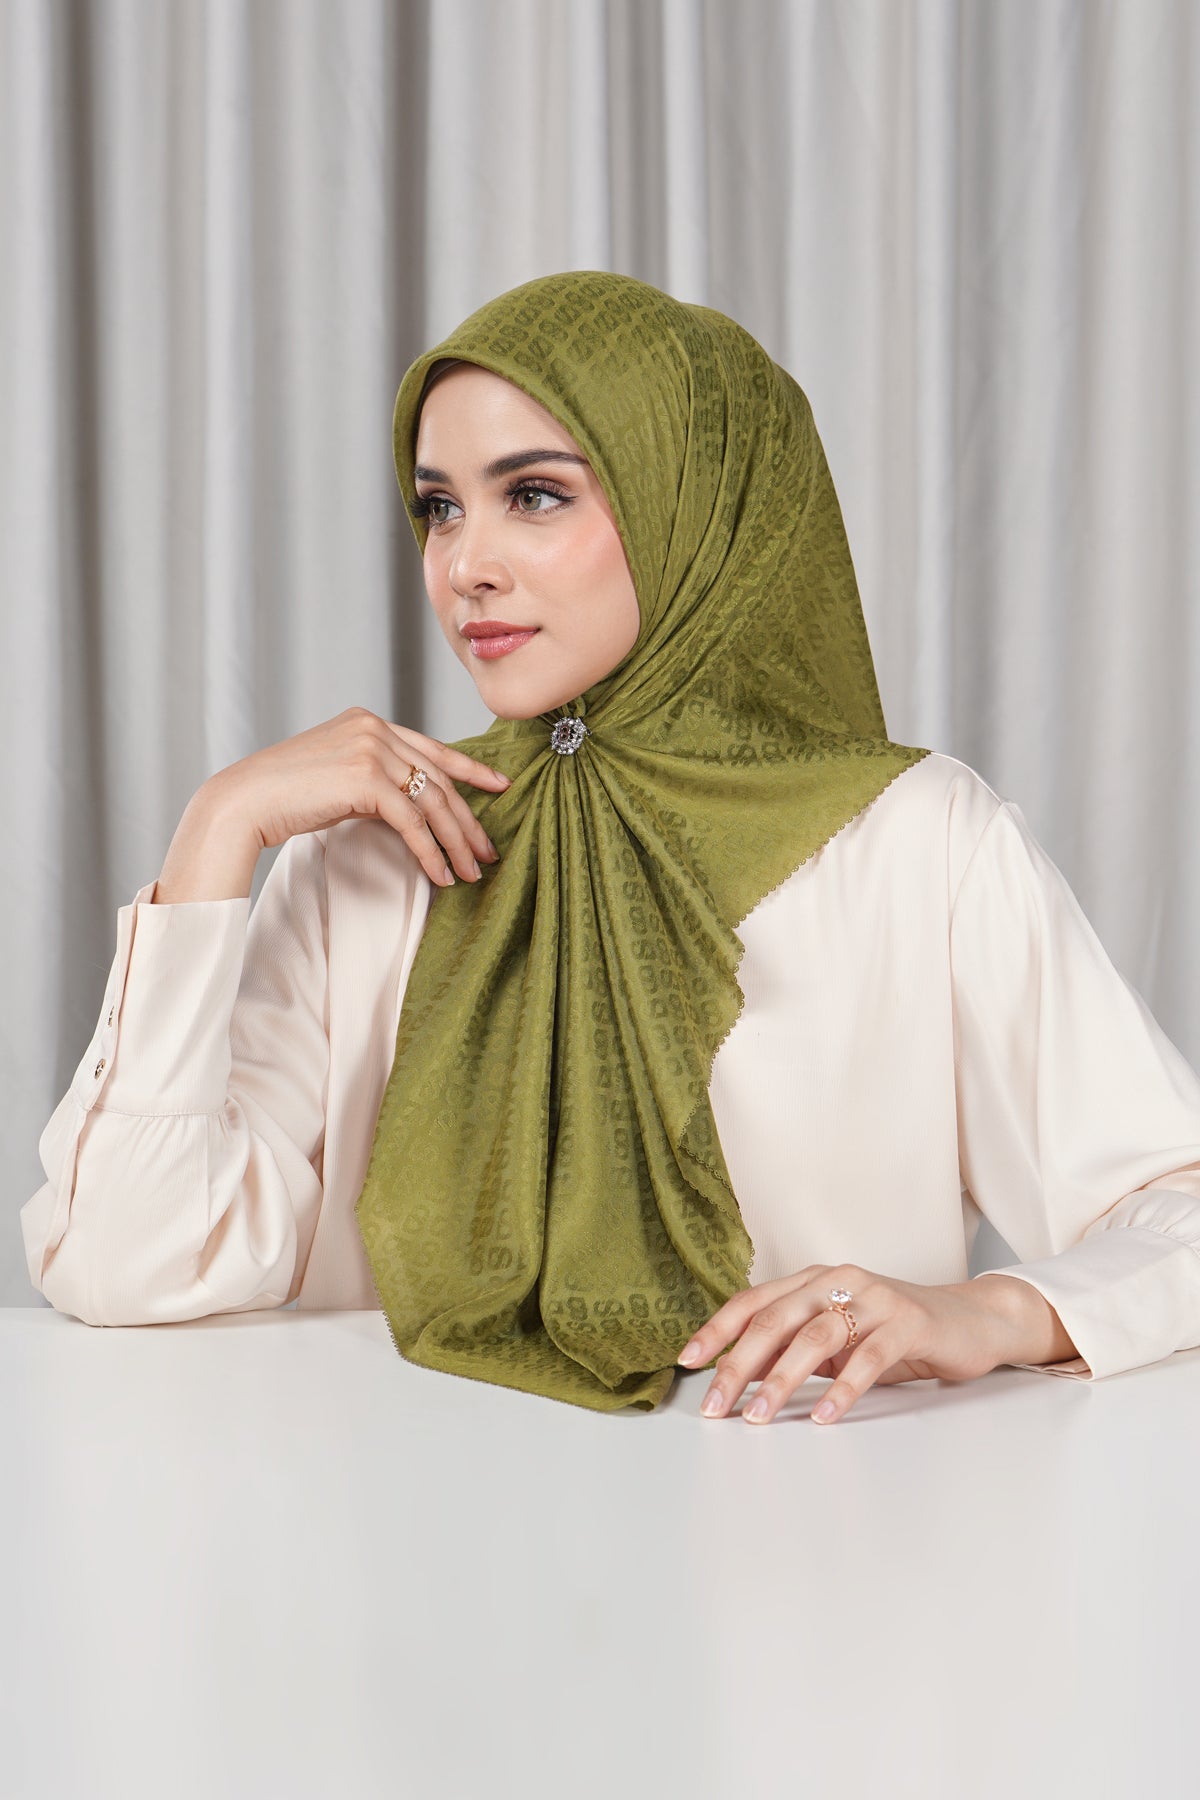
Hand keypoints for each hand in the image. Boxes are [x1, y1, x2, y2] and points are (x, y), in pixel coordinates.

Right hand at [204, 706, 510, 887]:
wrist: (244, 800)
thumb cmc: (285, 796)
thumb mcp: (337, 775)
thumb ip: (373, 776)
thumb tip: (410, 806)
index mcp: (369, 722)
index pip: (432, 747)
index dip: (470, 768)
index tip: (500, 785)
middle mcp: (374, 728)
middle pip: (439, 778)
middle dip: (468, 820)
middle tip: (488, 852)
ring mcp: (371, 749)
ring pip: (433, 801)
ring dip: (456, 842)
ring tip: (471, 872)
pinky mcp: (366, 778)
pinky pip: (413, 822)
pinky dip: (431, 853)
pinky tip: (441, 876)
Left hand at [675, 1263, 1014, 1426]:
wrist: (972, 1321)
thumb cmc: (896, 1333)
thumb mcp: (838, 1339)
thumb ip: (795, 1349)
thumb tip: (740, 1378)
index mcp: (814, 1280)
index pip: (753, 1301)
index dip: (718, 1330)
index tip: (688, 1362)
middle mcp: (838, 1280)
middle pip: (775, 1319)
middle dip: (738, 1364)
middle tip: (715, 1405)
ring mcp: (874, 1298)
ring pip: (815, 1336)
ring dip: (780, 1380)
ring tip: (757, 1416)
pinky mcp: (907, 1323)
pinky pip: (867, 1357)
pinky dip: (841, 1389)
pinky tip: (822, 1415)